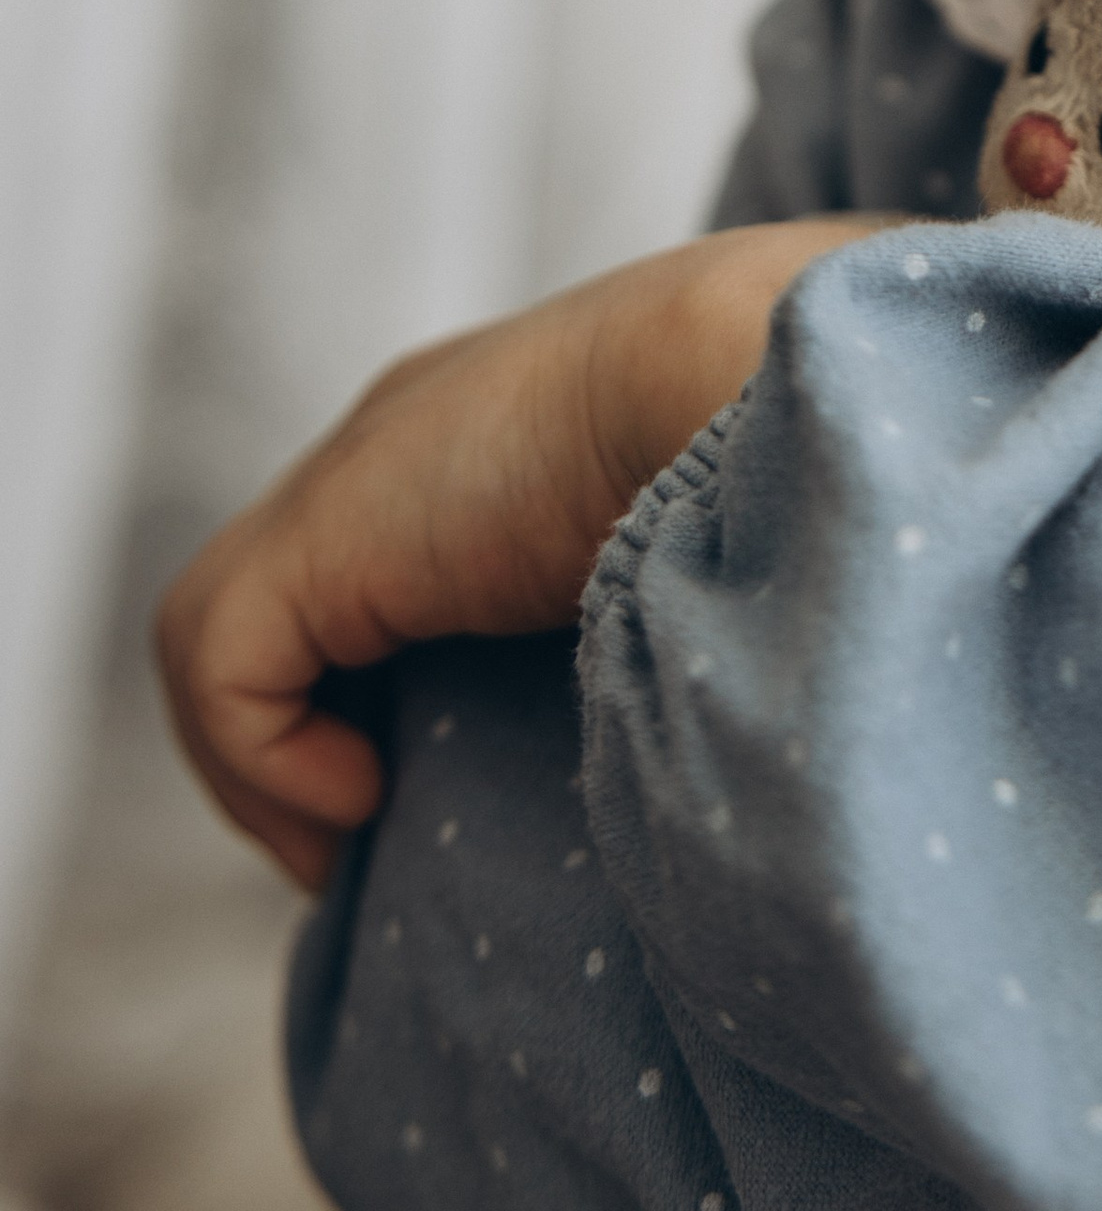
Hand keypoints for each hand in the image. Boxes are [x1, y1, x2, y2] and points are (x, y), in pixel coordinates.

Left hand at [156, 220, 878, 889]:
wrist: (753, 369)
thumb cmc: (772, 464)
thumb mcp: (709, 546)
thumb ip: (667, 602)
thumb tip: (731, 735)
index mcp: (502, 432)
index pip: (380, 562)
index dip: (380, 689)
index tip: (440, 793)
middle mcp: (407, 442)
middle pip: (284, 605)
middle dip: (303, 738)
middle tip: (375, 840)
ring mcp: (355, 478)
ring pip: (220, 638)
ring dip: (266, 769)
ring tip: (358, 837)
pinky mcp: (323, 531)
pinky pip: (221, 659)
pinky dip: (266, 755)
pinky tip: (366, 794)